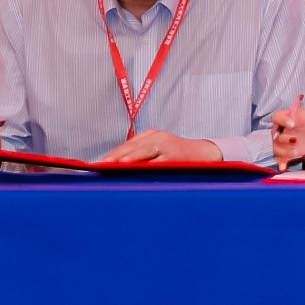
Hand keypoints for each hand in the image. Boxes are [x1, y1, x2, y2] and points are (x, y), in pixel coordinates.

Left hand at [101, 131, 217, 164]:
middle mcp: (157, 137)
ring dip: (130, 159)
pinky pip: (159, 160)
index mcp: (150, 135)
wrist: (204, 152)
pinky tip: (140, 169)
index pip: (127, 145)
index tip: (100, 163)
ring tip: (118, 165)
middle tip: (103, 165)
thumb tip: (119, 167)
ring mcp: (166, 144)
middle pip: (132, 147)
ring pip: (144, 152)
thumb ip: (141, 156)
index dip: (113, 154)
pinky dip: (149, 164)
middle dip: (117, 156)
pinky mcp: (175, 154)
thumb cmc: (177, 155)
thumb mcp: (158, 150)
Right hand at [269, 104, 304, 165]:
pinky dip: (280, 164)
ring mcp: (279, 143)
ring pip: (276, 148)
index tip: (293, 124)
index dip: (283, 121)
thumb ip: (301, 114)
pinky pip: (278, 160)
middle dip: (285, 139)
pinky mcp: (282, 154)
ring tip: (297, 151)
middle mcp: (278, 131)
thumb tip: (293, 113)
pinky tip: (283, 167)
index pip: (276, 117)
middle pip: (274, 135)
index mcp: (283, 119)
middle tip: (296, 139)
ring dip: (286, 151)